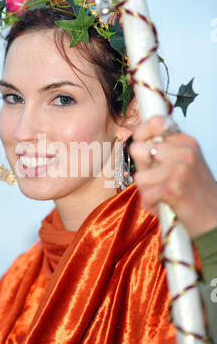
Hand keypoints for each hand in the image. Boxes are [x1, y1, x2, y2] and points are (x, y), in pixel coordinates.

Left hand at [129, 115, 216, 237]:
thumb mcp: (183, 165)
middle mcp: (184, 151)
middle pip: (138, 150)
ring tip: (163, 197)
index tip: (141, 148)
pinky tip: (165, 207)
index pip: (155, 122)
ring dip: (147, 191)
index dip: (140, 134)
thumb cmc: (195, 195)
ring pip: (139, 176)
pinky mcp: (173, 187)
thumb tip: (135, 144)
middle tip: (157, 181)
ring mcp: (179, 168)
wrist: (215, 221)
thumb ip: (161, 153)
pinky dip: (151, 205)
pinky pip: (145, 195)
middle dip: (142, 169)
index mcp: (186, 142)